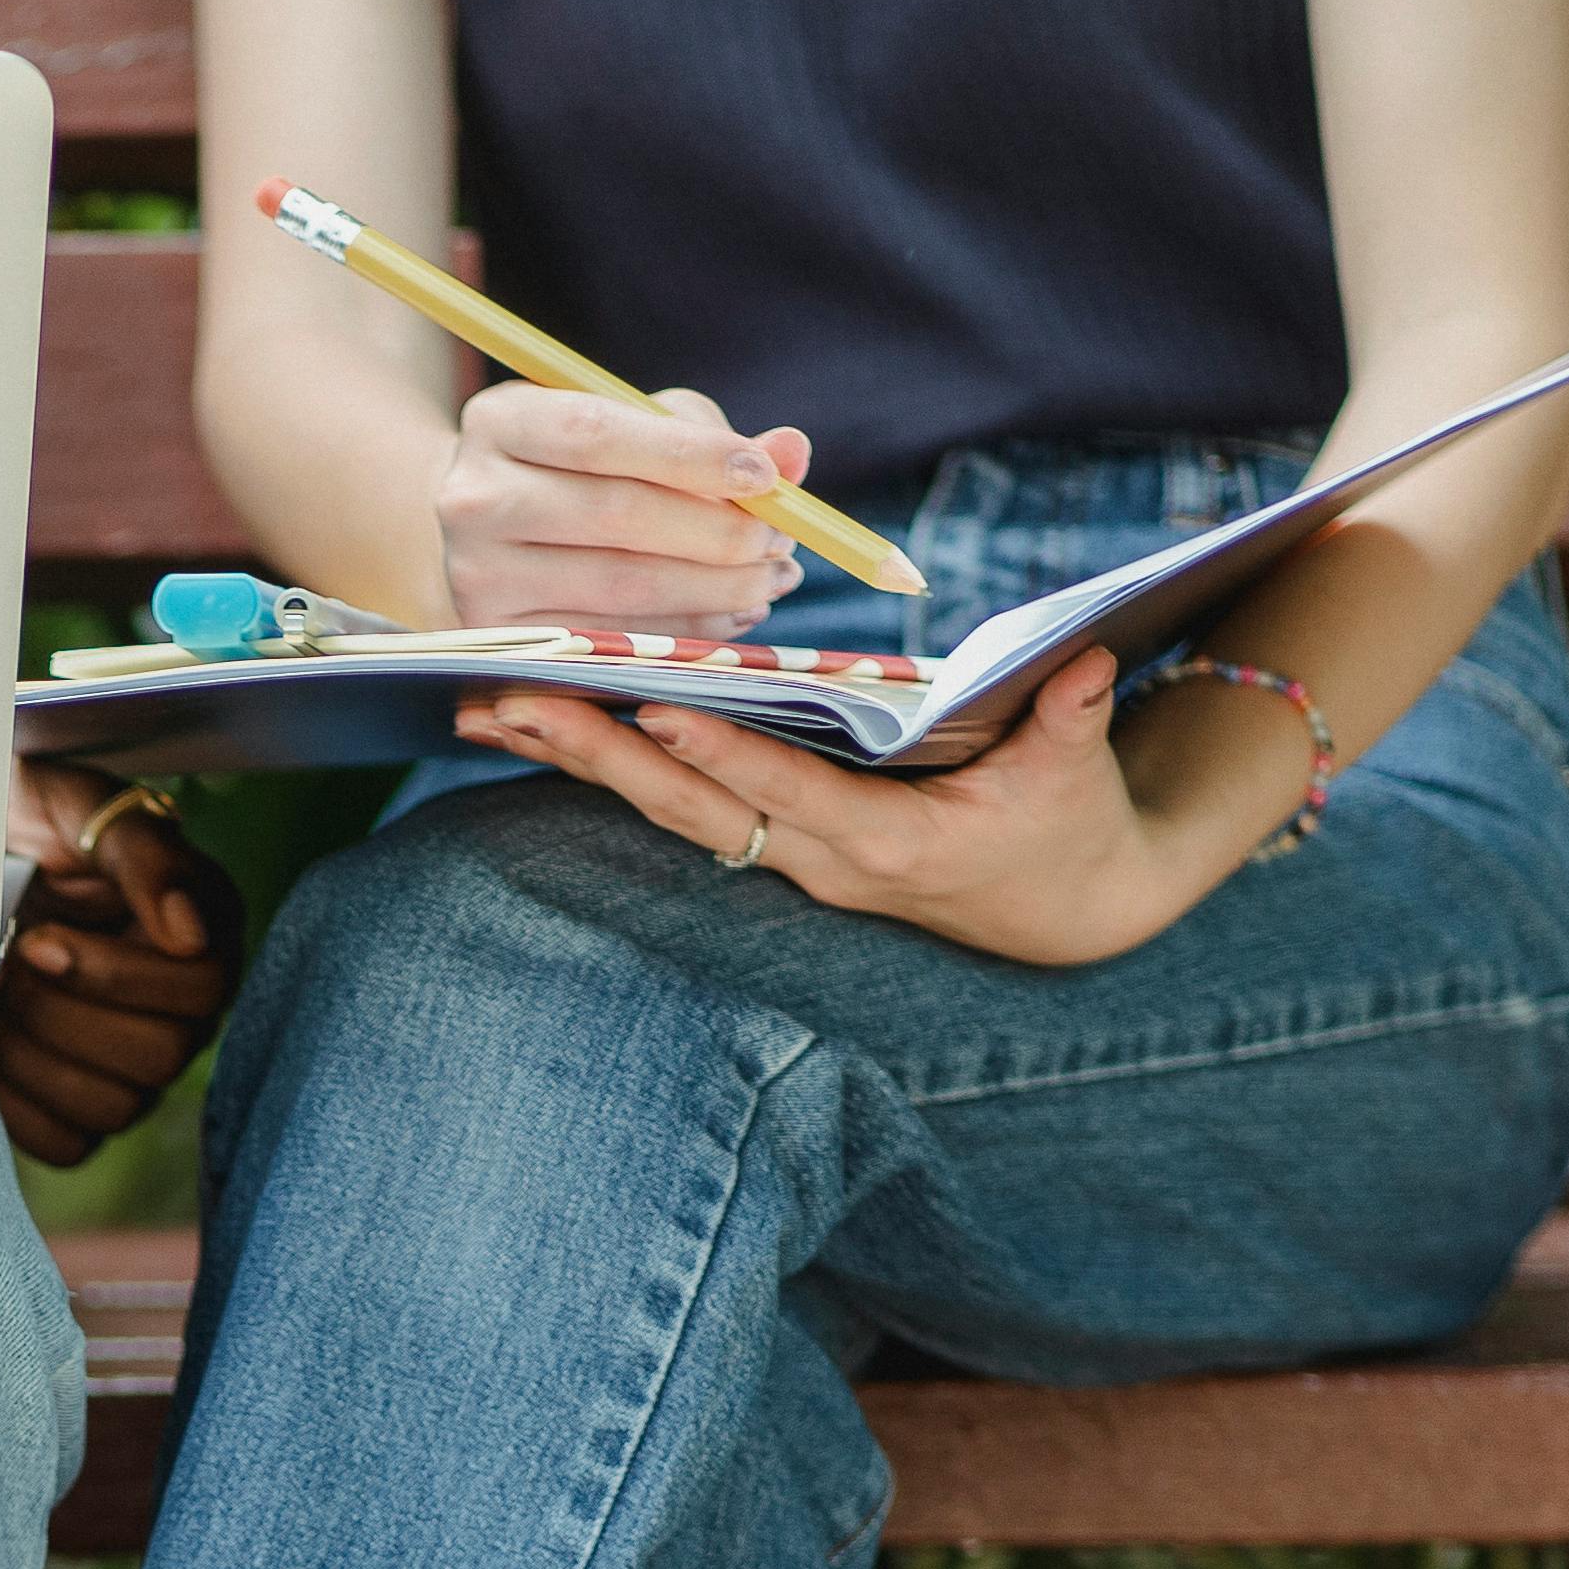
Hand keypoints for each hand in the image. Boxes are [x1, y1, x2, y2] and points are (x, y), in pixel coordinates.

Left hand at [0, 765, 239, 1161]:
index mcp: (202, 936)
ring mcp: (138, 1068)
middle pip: (158, 1057)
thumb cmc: (33, 825)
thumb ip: (144, 852)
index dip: (110, 975)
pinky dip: (17, 1104)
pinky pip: (69, 1145)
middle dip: (61, 1014)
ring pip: (115, 1108)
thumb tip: (189, 931)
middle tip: (8, 965)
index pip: (198, 988)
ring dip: (33, 1056)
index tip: (36, 940)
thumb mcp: (82, 803)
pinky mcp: (85, 1108)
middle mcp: (184, 1012)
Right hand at [437, 384, 813, 636]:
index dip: (689, 456)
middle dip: (716, 531)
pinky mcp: (500, 637)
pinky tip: (732, 614)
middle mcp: (473, 496)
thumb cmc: (577, 470)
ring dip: (715, 586)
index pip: (599, 434)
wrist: (485, 539)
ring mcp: (477, 574)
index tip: (766, 477)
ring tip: (772, 576)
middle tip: (781, 539)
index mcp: (500, 419)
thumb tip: (792, 451)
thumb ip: (706, 437)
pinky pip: (614, 639)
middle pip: (614, 513)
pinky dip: (687, 630)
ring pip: (620, 585)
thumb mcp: (630, 429)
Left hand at [453, 646, 1260, 968]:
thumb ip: (1069, 719)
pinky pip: (676, 805)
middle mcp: (819, 861)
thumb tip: (1082, 659)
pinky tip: (542, 727)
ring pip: (665, 809)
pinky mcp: (772, 843)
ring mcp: (788, 859)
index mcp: (889, 845)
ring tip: (486, 709)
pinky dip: (608, 765)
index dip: (721, 753)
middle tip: (510, 701)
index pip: (787, 795)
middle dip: (598, 753)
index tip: (653, 704)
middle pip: (690, 807)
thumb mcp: (1077, 776)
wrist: (1060, 908)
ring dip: (576, 759)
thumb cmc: (1068, 826)